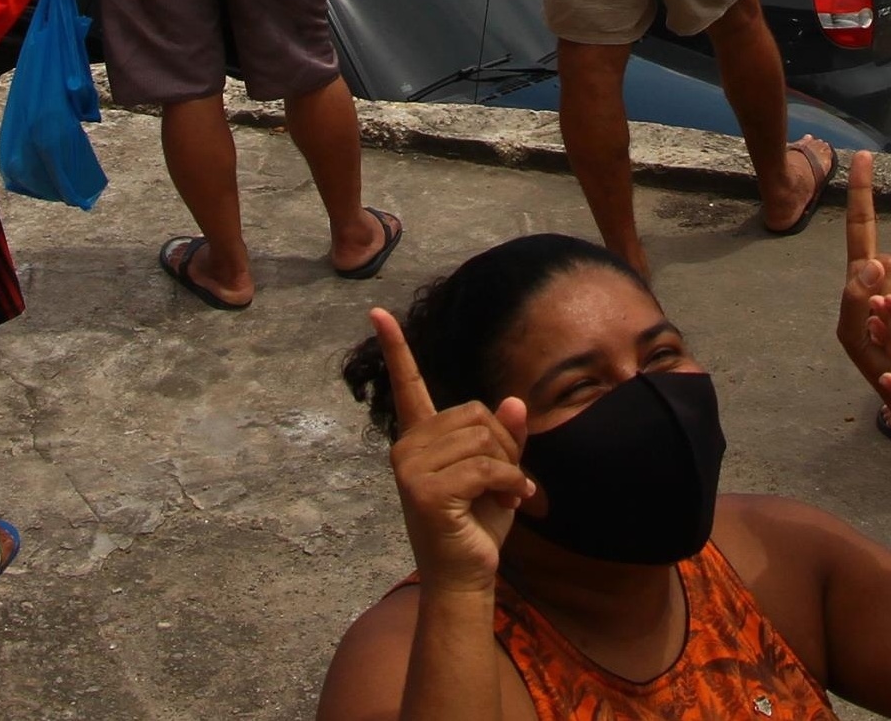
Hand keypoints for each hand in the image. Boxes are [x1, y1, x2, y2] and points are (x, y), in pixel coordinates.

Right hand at [372, 308, 534, 590]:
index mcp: (420, 440)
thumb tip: (513, 400)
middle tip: (509, 481)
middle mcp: (407, 449)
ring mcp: (411, 470)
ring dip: (510, 469)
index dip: (395, 347)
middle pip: (478, 413)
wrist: (466, 578)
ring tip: (507, 495)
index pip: (407, 385)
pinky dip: (510, 484)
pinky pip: (486, 467)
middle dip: (505, 447)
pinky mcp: (426, 492)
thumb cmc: (479, 525)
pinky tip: (511, 503)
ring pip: (485, 439)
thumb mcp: (498, 472)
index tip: (377, 312)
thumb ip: (504, 436)